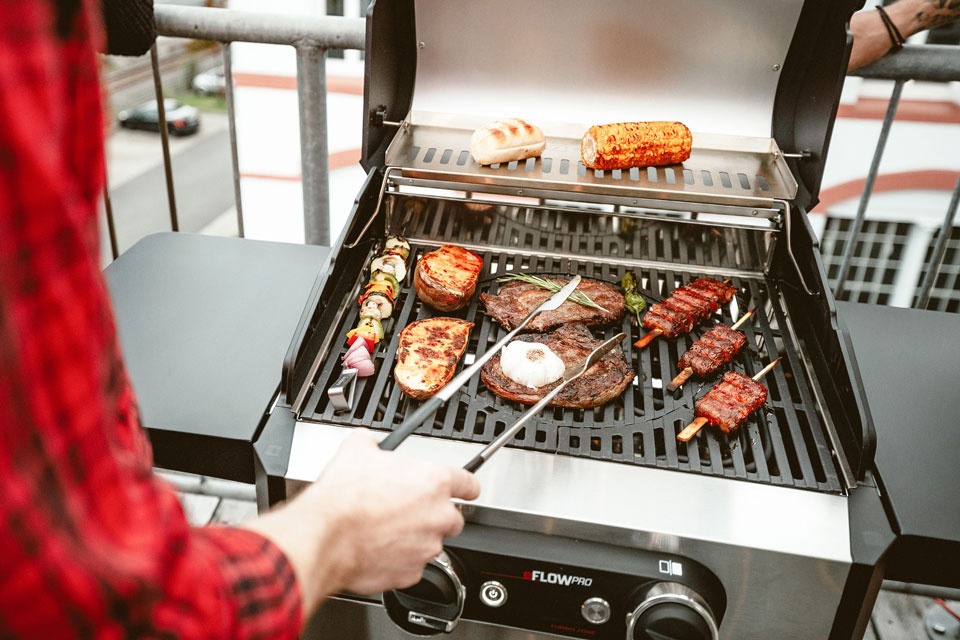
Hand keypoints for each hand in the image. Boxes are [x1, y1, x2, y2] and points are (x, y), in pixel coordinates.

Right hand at [244, 430, 480, 617]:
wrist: (325, 534)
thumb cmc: (344, 496)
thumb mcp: (357, 449)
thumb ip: (372, 443)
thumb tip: (369, 442)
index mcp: (434, 481)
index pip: (469, 483)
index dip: (466, 486)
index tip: (465, 490)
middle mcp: (438, 515)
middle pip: (452, 517)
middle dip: (434, 515)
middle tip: (407, 510)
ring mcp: (427, 546)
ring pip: (431, 543)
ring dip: (415, 537)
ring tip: (386, 530)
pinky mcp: (412, 572)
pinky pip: (412, 565)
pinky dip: (399, 559)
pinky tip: (378, 548)